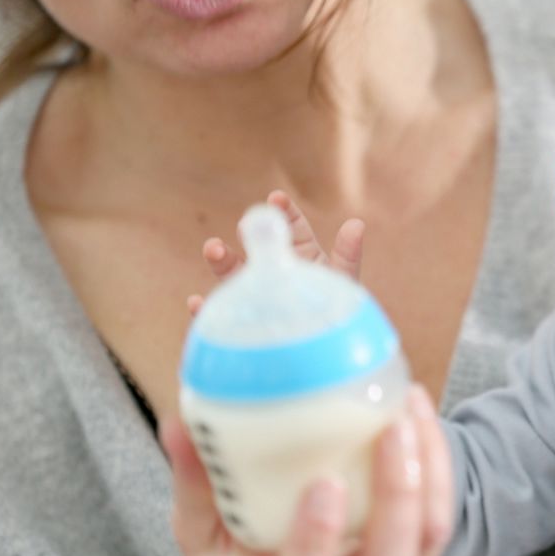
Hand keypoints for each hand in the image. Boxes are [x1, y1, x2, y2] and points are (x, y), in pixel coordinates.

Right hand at [163, 386, 452, 555]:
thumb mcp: (199, 534)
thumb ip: (194, 483)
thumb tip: (177, 422)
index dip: (316, 541)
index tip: (326, 482)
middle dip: (398, 493)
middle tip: (392, 426)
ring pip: (424, 542)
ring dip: (428, 472)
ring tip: (412, 408)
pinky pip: (437, 528)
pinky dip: (438, 473)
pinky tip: (422, 422)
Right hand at [187, 188, 364, 314]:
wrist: (326, 357)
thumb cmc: (339, 317)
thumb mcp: (343, 284)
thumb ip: (348, 256)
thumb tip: (357, 224)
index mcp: (302, 256)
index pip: (292, 227)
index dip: (284, 211)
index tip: (277, 198)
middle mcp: (275, 273)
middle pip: (257, 248)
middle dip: (249, 234)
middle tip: (246, 225)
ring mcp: (257, 297)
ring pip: (234, 276)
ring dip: (221, 261)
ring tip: (213, 248)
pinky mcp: (244, 325)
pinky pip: (223, 317)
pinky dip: (207, 311)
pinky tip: (197, 304)